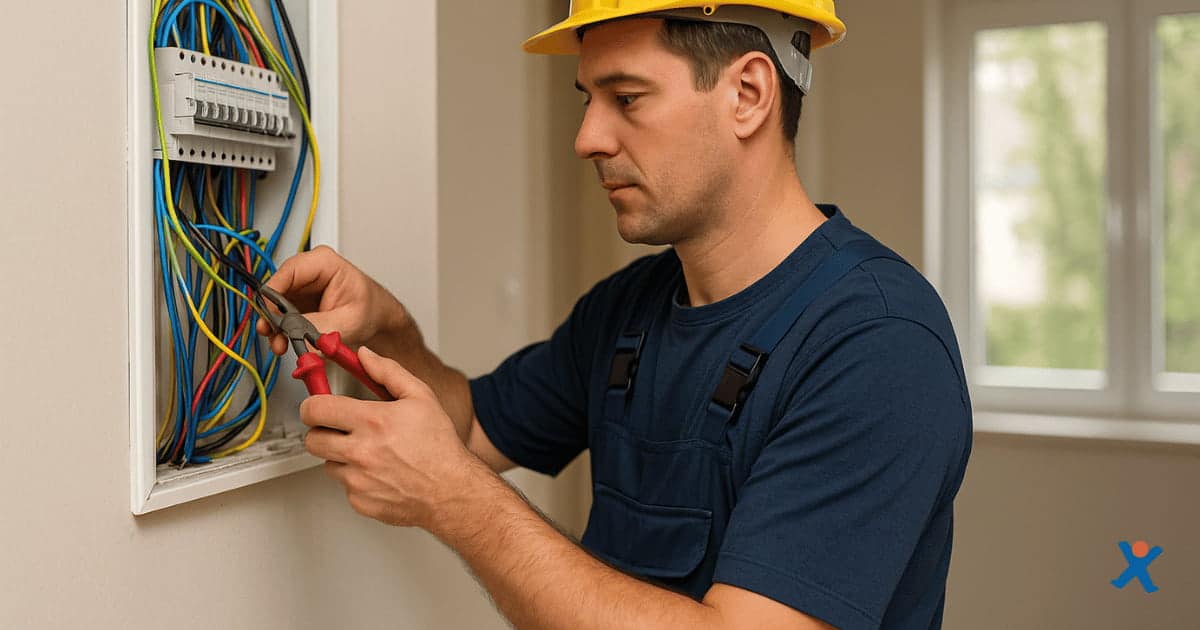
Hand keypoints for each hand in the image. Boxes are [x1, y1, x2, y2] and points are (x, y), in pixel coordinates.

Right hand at [255, 245, 408, 355]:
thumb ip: (321, 327)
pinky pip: (281, 314)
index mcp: (324, 262)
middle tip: (272, 334)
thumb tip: (297, 334)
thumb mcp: (349, 321)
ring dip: (275, 326)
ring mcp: (302, 286)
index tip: (270, 316)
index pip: (288, 272)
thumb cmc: (372, 310)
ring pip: (275, 303)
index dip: (274, 294)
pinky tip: (285, 341)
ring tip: (280, 343)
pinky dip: (281, 330)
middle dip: (272, 314)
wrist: (379, 320)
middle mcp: (309, 271)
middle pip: (277, 288)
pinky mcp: (298, 302)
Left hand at [301, 346, 481, 527]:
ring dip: (342, 456)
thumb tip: (364, 356)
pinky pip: (344, 486)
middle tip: (340, 429)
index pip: (316, 409)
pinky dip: (356, 479)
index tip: (318, 406)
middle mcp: (361, 451)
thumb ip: (388, 371)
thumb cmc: (439, 446)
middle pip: (312, 439)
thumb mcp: (421, 397)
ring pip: (328, 463)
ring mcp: (358, 479)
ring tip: (369, 452)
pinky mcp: (360, 500)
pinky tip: (378, 472)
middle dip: (322, 431)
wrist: (452, 490)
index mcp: (372, 421)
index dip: (312, 405)